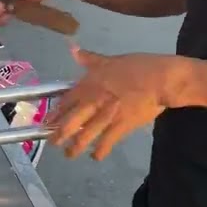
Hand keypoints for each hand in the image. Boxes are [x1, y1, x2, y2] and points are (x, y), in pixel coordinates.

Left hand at [48, 48, 181, 160]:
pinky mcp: (121, 127)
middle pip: (70, 122)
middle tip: (52, 143)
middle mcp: (93, 102)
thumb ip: (90, 59)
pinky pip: (106, 142)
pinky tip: (96, 157)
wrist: (159, 79)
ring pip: (84, 136)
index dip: (55, 114)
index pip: (65, 102)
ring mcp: (106, 116)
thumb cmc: (137, 66)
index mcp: (89, 85)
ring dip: (75, 147)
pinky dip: (100, 151)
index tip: (47, 122)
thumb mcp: (110, 60)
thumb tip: (73, 49)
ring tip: (69, 154)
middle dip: (58, 135)